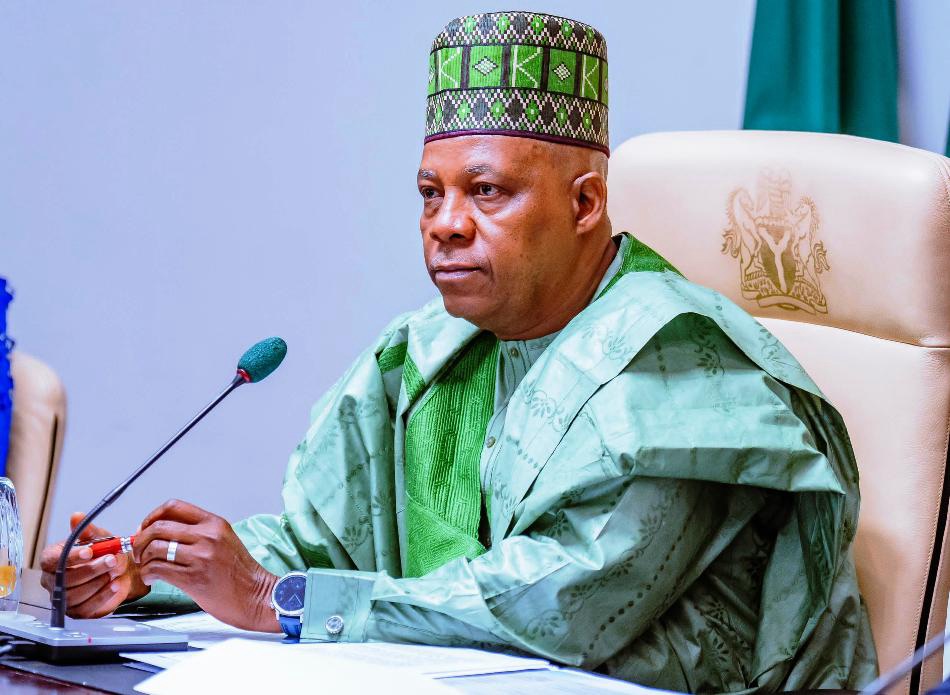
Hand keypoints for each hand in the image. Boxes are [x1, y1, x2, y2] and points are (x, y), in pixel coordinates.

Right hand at [40, 512, 149, 617]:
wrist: (119, 571)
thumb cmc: (103, 552)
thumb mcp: (99, 537)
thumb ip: (88, 530)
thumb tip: (77, 517)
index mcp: (52, 559)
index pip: (53, 560)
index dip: (71, 556)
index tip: (90, 551)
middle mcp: (52, 580)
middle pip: (66, 579)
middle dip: (91, 569)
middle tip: (111, 560)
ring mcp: (63, 598)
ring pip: (75, 595)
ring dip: (98, 582)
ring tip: (114, 571)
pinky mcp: (76, 611)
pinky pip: (86, 608)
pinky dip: (102, 596)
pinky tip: (114, 585)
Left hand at [132, 499, 279, 631]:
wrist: (256, 596)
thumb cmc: (240, 573)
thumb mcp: (224, 541)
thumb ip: (198, 533)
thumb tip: (163, 533)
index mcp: (214, 523)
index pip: (174, 507)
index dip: (152, 516)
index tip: (145, 527)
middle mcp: (207, 536)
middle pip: (159, 527)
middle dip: (140, 539)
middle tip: (138, 550)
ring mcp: (201, 557)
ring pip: (155, 548)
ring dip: (143, 559)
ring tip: (146, 566)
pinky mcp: (194, 578)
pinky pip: (158, 569)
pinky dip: (148, 573)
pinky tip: (152, 578)